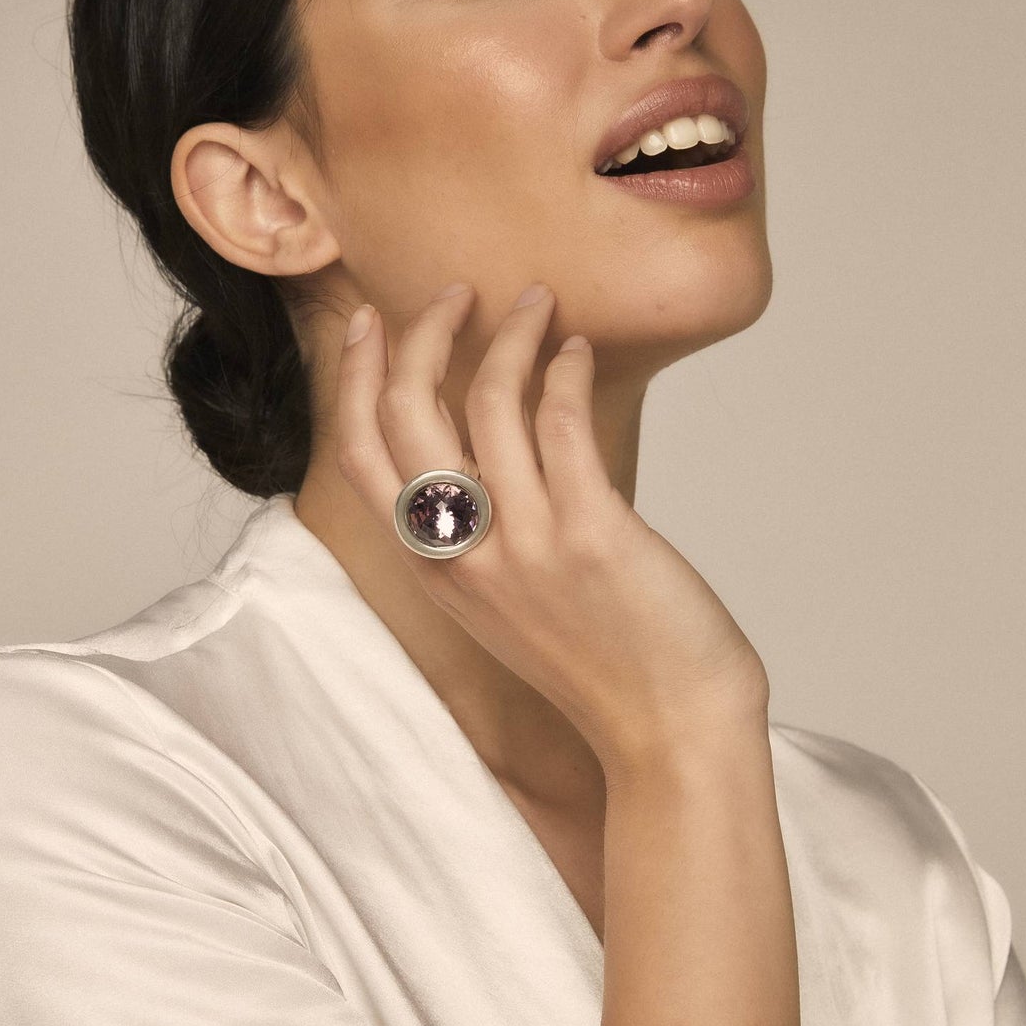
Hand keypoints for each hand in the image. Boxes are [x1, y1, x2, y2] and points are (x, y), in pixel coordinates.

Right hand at [335, 282, 770, 782]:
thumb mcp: (499, 605)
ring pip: (487, 401)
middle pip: (405, 414)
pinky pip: (561, 422)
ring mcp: (525, 543)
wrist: (668, 732)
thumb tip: (474, 447)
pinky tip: (578, 352)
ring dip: (509, 334)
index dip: (357, 376)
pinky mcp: (592, 532)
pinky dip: (566, 370)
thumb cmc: (595, 661)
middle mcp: (464, 552)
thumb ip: (473, 536)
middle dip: (421, 334)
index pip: (359, 453)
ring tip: (536, 303)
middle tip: (457, 293)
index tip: (372, 322)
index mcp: (433, 568)